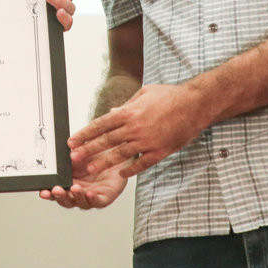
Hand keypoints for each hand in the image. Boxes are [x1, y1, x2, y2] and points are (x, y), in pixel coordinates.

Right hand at [39, 155, 129, 209]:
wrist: (115, 154)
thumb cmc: (95, 153)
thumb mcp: (78, 150)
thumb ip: (68, 152)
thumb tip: (59, 149)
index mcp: (67, 181)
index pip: (54, 191)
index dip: (47, 193)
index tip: (42, 191)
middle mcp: (77, 191)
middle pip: (65, 200)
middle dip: (59, 196)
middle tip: (56, 190)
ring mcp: (89, 196)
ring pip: (80, 202)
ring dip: (75, 197)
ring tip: (75, 188)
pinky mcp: (104, 198)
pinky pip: (97, 202)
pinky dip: (92, 199)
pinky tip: (89, 193)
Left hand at [70, 83, 208, 178]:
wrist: (195, 104)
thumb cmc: (170, 96)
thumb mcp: (144, 93)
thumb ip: (127, 104)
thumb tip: (112, 111)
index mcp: (129, 112)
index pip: (100, 125)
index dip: (84, 134)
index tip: (72, 141)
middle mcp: (135, 128)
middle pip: (106, 141)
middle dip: (87, 150)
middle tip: (73, 158)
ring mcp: (147, 141)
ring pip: (121, 154)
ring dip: (104, 162)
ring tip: (90, 169)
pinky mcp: (160, 151)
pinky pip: (142, 163)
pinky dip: (131, 169)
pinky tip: (122, 174)